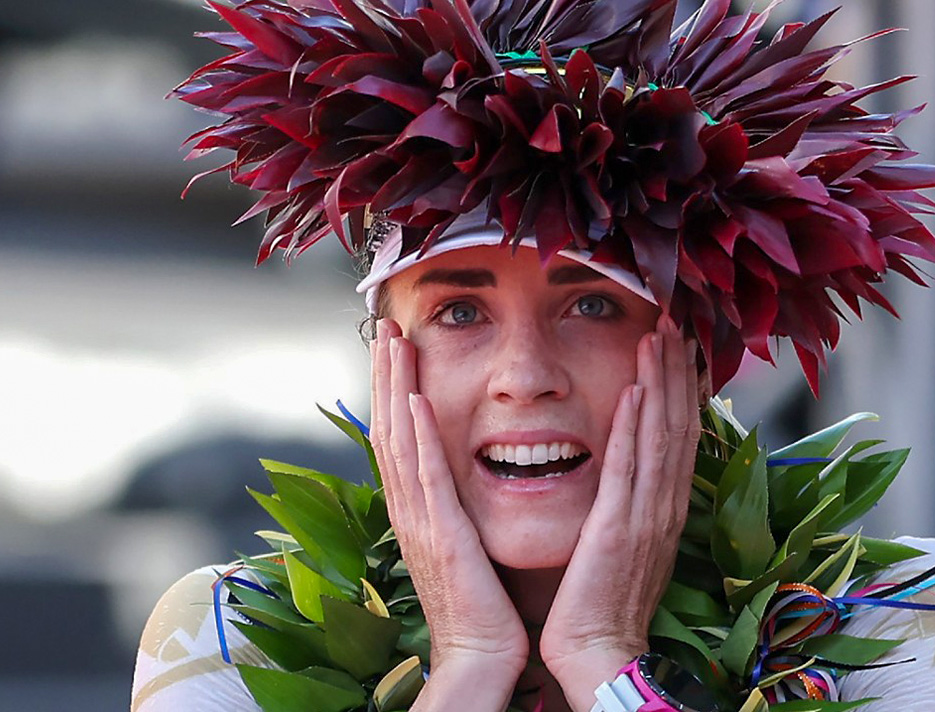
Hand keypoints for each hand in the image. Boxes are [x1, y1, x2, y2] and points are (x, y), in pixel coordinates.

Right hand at [371, 319, 528, 705]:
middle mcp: (410, 508)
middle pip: (389, 427)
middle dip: (388, 375)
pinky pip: (426, 478)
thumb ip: (460, 502)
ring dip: (396, 389)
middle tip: (388, 327)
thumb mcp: (465, 539)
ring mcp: (421, 520)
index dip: (394, 389)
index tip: (398, 347)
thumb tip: (467, 468)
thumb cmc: (482, 602)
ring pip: (400, 441)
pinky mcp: (442, 535)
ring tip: (395, 344)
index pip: (399, 436)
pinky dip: (417, 438)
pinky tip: (415, 402)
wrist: (481, 654)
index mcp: (418, 508)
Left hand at [539, 314, 699, 709]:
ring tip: (658, 335)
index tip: (677, 343)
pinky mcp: (618, 531)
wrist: (599, 652)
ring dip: (660, 382)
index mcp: (666, 507)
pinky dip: (632, 428)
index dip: (682, 384)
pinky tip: (632, 391)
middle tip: (674, 320)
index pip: (680, 432)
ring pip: (660, 436)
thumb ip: (630, 499)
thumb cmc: (605, 600)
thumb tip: (628, 461)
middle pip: (679, 423)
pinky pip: (627, 470)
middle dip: (677, 369)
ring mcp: (646, 516)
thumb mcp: (626, 541)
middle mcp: (666, 505)